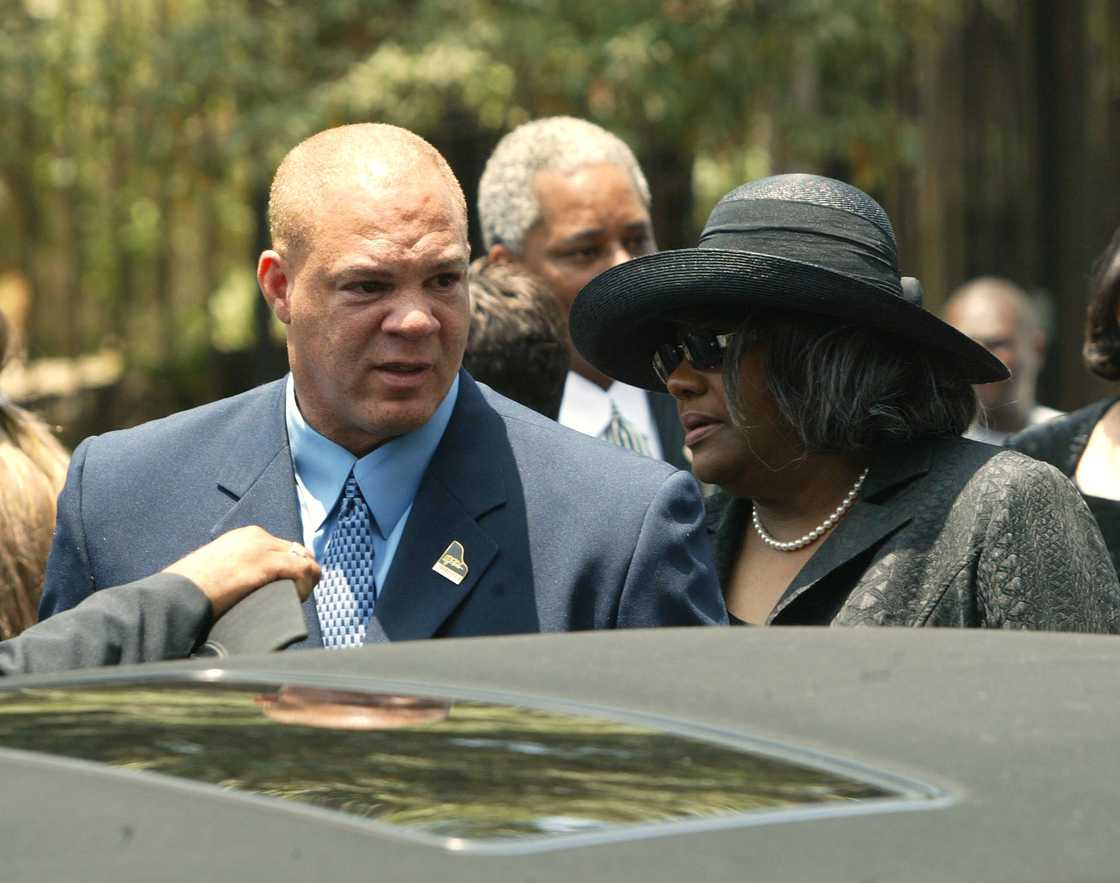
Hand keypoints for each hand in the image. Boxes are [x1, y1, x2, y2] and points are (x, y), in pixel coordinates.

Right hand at [163, 526, 319, 618]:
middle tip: (297, 594)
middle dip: (302, 572)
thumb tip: (244, 587)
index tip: (290, 585)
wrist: (179, 593)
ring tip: (298, 599)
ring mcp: (262, 548)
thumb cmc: (190, 590)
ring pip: (303, 560)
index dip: (292, 566)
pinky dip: (305, 586)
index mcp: (243, 537)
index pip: (281, 546)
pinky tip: (297, 599)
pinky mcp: (267, 563)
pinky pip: (302, 571)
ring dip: (306, 581)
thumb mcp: (216, 571)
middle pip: (296, 550)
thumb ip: (235, 571)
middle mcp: (256, 536)